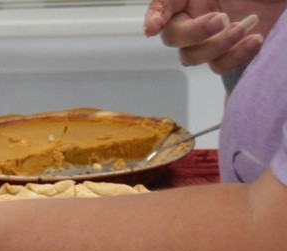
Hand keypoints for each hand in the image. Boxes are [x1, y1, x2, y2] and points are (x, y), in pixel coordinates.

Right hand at [143, 0, 279, 73]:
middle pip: (174, 38)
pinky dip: (237, 56)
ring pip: (192, 57)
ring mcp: (209, 39)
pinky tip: (255, 39)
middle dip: (195, 33)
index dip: (154, 17)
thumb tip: (156, 19)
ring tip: (246, 26)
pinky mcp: (229, 54)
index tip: (153, 28)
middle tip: (221, 20)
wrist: (283, 1)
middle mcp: (193, 18)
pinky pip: (220, 66)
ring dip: (218, 46)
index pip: (162, 7)